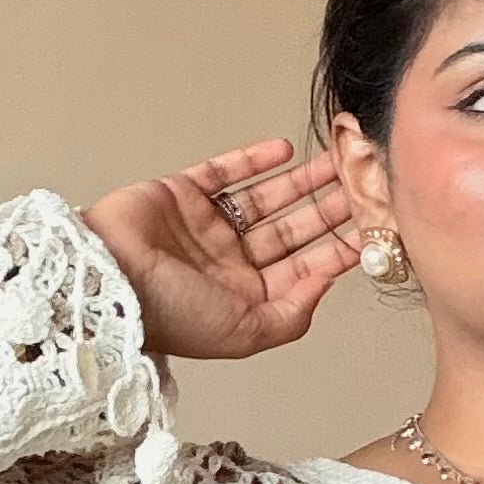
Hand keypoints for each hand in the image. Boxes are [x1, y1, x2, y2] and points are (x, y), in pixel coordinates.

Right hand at [82, 138, 360, 361]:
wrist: (109, 280)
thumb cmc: (171, 315)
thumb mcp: (247, 332)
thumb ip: (293, 312)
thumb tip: (327, 281)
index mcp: (246, 297)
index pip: (305, 267)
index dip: (340, 247)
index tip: (374, 224)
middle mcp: (229, 262)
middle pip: (292, 229)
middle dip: (328, 207)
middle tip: (362, 181)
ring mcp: (206, 226)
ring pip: (266, 197)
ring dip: (301, 180)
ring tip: (336, 159)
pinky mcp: (182, 194)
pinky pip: (224, 172)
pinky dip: (253, 161)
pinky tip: (285, 151)